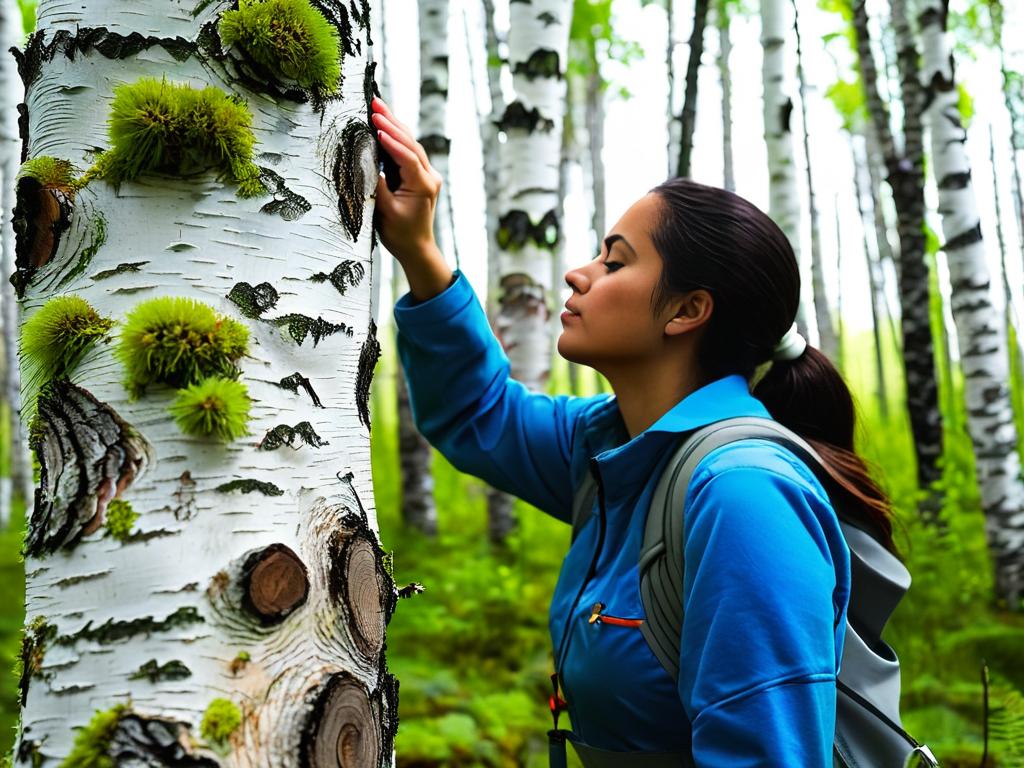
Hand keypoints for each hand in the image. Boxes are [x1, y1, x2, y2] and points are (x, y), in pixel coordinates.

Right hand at [371, 97, 442, 263]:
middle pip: (411, 144)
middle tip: (375, 103)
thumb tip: (366, 162)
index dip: (391, 140)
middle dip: (392, 122)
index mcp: (424, 185)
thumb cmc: (400, 235)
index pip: (407, 156)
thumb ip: (377, 186)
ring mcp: (427, 175)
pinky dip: (395, 138)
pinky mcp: (420, 176)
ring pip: (410, 144)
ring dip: (393, 126)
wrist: (416, 249)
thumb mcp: (385, 212)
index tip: (375, 124)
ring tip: (377, 107)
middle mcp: (430, 177)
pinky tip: (383, 124)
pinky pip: (408, 152)